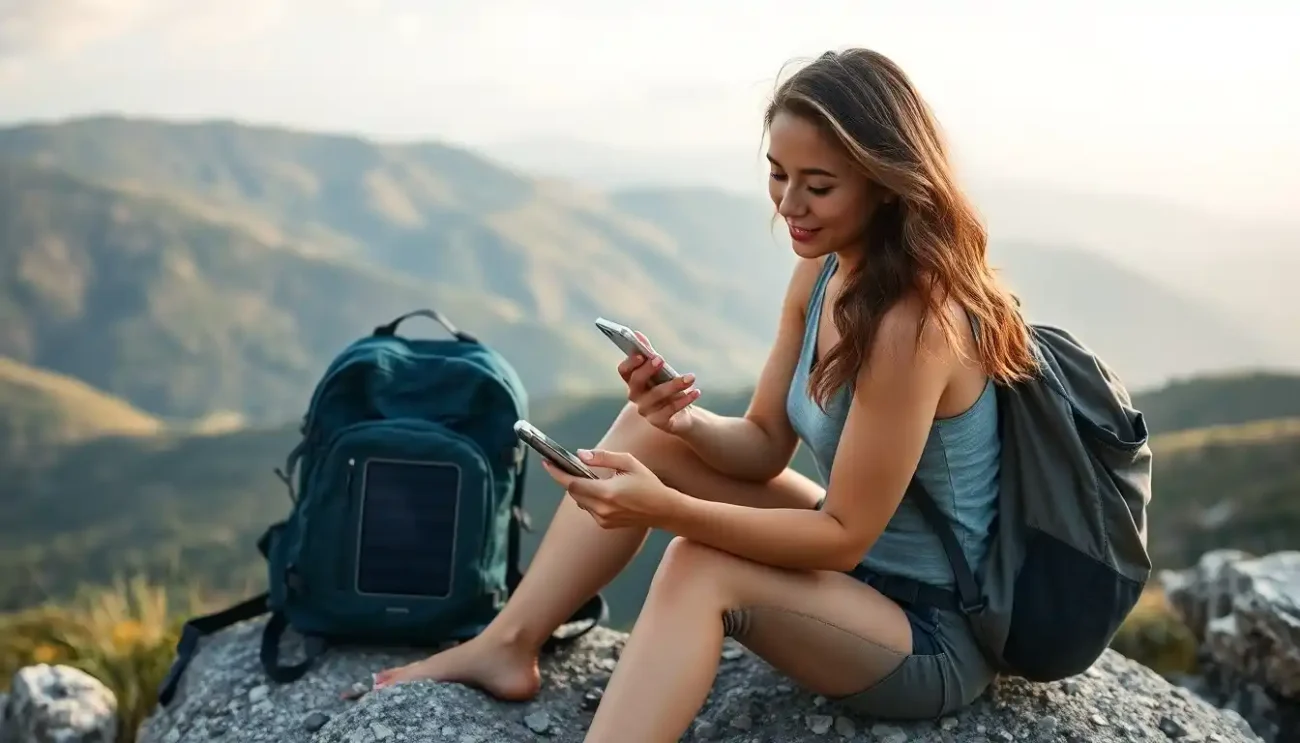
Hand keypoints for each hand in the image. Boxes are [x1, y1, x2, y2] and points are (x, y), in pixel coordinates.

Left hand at [540, 449, 681, 529]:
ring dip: (581, 489)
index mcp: (607, 492)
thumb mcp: (629, 462)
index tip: (547, 462)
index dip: (557, 473)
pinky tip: (604, 491)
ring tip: (594, 478)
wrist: (664, 510)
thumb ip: (603, 457)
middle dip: (570, 479)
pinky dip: (590, 498)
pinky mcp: (605, 525)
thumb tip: (580, 454)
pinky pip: (589, 509)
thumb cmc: (648, 483)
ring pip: (580, 501)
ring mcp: (603, 519)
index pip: (573, 483)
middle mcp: (602, 509)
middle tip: (572, 466)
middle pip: (573, 492)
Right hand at [618, 331, 700, 434]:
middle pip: (636, 382)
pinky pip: (670, 410)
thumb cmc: (668, 387)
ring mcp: (646, 411)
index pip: (624, 371)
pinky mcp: (659, 422)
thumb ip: (649, 353)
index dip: (630, 362)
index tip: (642, 353)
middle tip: (662, 359)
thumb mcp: (661, 370)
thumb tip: (638, 334)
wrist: (683, 414)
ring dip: (674, 385)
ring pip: (657, 396)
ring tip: (691, 377)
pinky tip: (696, 392)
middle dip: (648, 370)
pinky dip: (684, 400)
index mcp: (633, 381)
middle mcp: (636, 396)